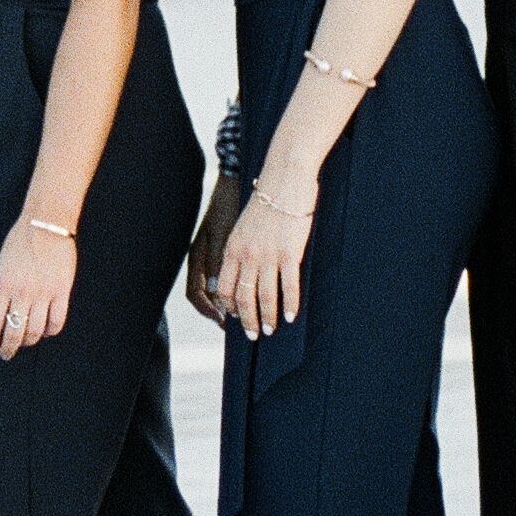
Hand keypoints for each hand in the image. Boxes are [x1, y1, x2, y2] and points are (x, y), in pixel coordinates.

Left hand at [0, 221, 78, 358]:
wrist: (45, 225)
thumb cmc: (20, 243)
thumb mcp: (1, 267)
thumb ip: (1, 290)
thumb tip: (0, 315)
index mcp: (2, 286)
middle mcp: (21, 293)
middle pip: (14, 331)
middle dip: (8, 347)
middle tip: (7, 354)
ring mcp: (42, 293)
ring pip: (35, 331)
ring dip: (28, 342)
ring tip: (25, 343)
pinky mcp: (61, 292)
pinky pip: (56, 322)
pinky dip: (49, 331)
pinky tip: (45, 331)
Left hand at [215, 181, 314, 339]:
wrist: (284, 181)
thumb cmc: (266, 203)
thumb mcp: (243, 227)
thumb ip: (240, 250)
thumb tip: (243, 273)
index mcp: (232, 248)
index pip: (224, 287)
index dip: (229, 306)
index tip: (235, 318)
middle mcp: (246, 255)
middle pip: (243, 297)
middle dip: (247, 320)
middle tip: (252, 335)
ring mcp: (267, 255)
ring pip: (265, 296)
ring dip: (267, 317)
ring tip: (270, 329)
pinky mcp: (288, 254)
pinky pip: (288, 287)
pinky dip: (289, 305)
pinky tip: (291, 316)